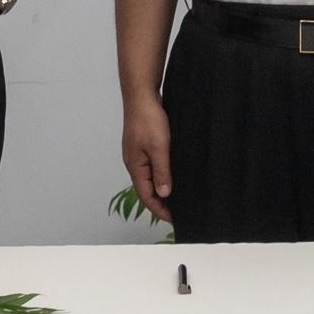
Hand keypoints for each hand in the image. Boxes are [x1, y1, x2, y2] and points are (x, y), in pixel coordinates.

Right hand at [120, 94, 173, 223]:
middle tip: (179, 210)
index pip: (146, 196)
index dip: (160, 209)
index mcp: (135, 166)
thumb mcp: (158, 148)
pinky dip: (161, 175)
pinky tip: (172, 174)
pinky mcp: (143, 144)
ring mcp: (137, 153)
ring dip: (161, 188)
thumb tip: (164, 194)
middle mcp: (134, 162)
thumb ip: (161, 171)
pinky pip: (151, 166)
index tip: (175, 218)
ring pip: (149, 178)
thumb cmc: (148, 119)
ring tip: (177, 196)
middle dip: (161, 202)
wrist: (141, 94)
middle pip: (146, 189)